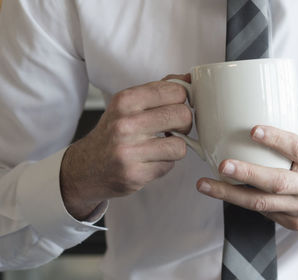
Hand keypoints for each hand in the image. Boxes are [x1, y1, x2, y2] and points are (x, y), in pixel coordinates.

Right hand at [60, 74, 191, 219]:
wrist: (85, 167)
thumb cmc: (113, 133)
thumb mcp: (128, 104)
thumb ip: (158, 90)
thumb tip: (188, 78)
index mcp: (125, 100)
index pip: (175, 91)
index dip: (182, 101)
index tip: (177, 107)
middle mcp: (125, 124)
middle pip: (182, 116)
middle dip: (184, 124)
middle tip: (173, 129)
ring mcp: (129, 151)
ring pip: (180, 146)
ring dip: (175, 147)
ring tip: (162, 146)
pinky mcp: (135, 175)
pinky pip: (169, 165)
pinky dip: (165, 163)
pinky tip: (151, 160)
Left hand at [196, 125, 297, 242]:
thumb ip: (296, 146)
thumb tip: (260, 134)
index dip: (276, 139)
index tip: (254, 130)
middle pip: (276, 182)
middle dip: (246, 173)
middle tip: (223, 165)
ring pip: (263, 204)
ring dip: (231, 194)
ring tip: (206, 185)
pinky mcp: (296, 223)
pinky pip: (266, 213)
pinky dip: (246, 202)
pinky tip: (229, 194)